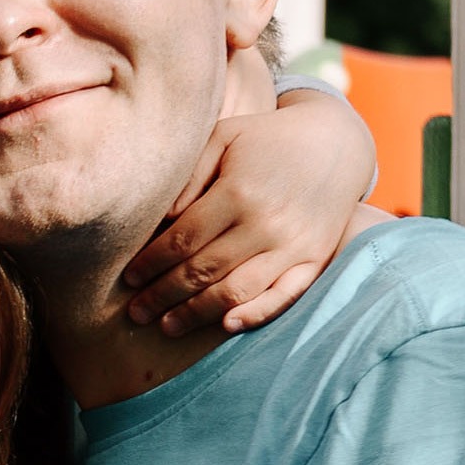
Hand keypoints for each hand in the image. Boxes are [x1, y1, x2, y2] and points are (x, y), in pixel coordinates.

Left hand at [123, 90, 377, 334]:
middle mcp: (266, 224)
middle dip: (163, 295)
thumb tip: (161, 221)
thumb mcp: (223, 138)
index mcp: (238, 192)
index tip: (129, 278)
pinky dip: (255, 315)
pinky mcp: (315, 260)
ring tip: (167, 327)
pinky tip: (225, 326)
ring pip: (237, 292)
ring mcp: (294, 246)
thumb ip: (189, 177)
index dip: (152, 263)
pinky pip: (284, 297)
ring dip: (197, 313)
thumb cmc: (265, 140)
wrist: (334, 143)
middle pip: (204, 271)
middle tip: (135, 313)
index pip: (183, 240)